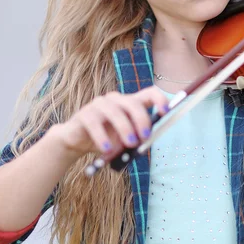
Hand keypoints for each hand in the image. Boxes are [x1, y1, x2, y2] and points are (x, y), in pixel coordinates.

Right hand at [54, 86, 168, 159]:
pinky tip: (107, 150)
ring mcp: (99, 105)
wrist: (77, 142)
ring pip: (115, 112)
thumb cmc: (106, 140)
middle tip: (144, 138)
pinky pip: (95, 124)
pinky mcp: (84, 114)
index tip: (166, 112)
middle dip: (141, 120)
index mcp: (130, 104)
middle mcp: (116, 100)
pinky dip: (103, 138)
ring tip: (128, 145)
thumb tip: (148, 140)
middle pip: (133, 103)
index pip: (150, 93)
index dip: (160, 100)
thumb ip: (137, 138)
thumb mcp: (125, 141)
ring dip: (124, 129)